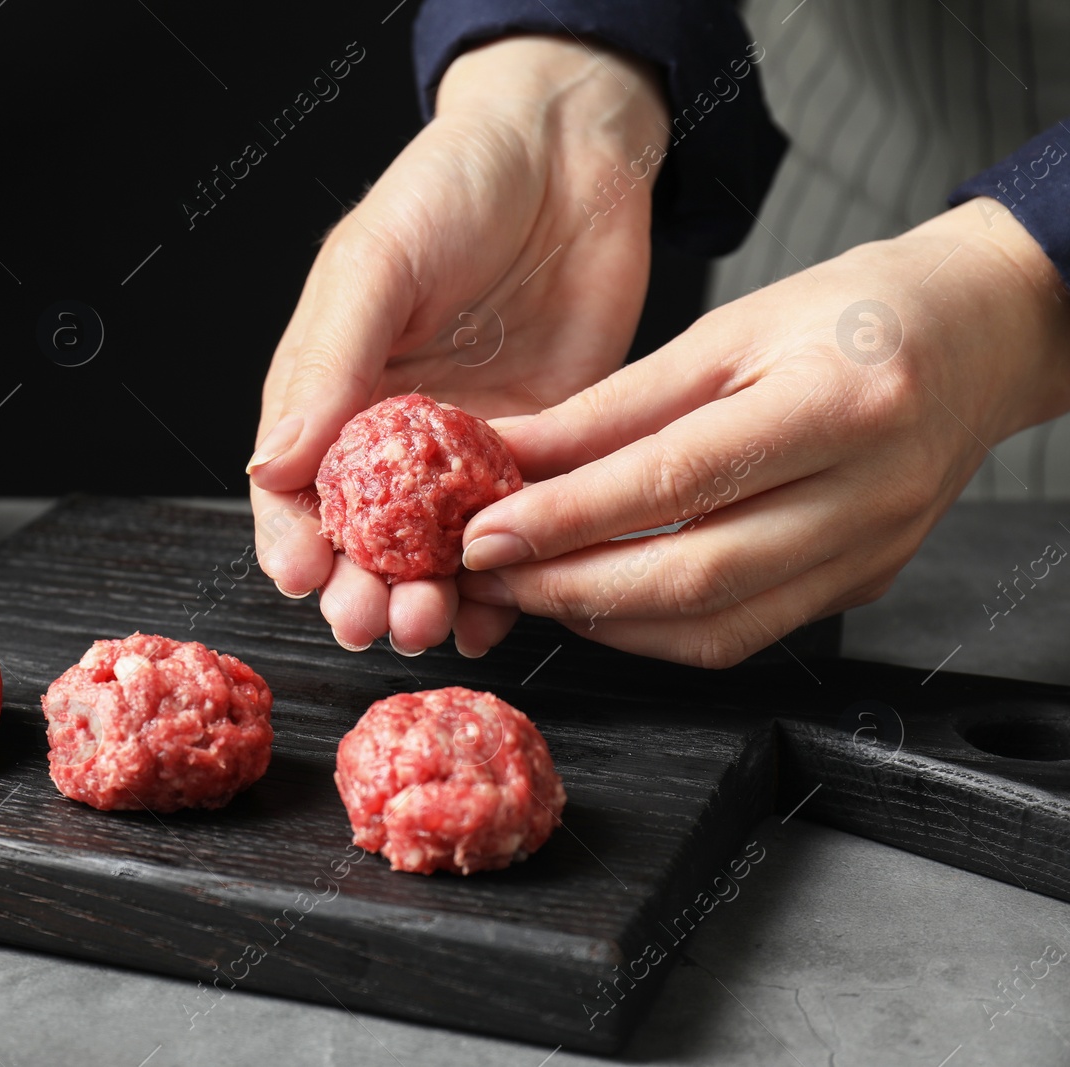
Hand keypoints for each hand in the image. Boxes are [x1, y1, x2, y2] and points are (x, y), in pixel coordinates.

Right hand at [247, 35, 669, 655]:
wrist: (571, 153)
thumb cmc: (452, 183)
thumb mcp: (374, 262)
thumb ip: (326, 362)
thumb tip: (272, 463)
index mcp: (331, 387)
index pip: (293, 487)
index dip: (292, 540)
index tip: (304, 576)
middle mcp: (390, 431)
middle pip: (360, 538)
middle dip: (358, 587)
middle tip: (372, 617)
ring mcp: (464, 451)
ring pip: (433, 552)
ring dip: (426, 596)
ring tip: (433, 620)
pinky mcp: (536, 455)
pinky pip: (510, 534)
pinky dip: (499, 584)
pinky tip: (493, 614)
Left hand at [458, 200, 1069, 665]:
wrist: (981, 336)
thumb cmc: (855, 313)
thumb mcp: (728, 330)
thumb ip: (614, 406)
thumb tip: (510, 454)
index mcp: (839, 401)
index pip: (676, 481)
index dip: (568, 517)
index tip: (485, 531)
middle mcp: (868, 491)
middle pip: (695, 576)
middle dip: (569, 586)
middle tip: (488, 574)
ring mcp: (872, 552)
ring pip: (716, 628)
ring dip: (604, 620)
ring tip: (529, 587)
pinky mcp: (862, 585)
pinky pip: (744, 633)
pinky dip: (658, 628)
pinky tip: (601, 598)